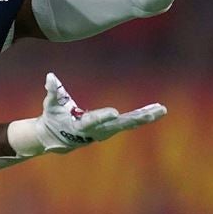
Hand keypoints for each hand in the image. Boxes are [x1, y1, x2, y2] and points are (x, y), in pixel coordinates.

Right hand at [8, 73, 166, 155]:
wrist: (57, 137)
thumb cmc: (53, 118)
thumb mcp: (50, 105)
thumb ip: (53, 91)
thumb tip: (50, 76)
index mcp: (81, 125)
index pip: (93, 121)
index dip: (102, 117)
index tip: (114, 113)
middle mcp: (97, 131)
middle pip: (120, 125)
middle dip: (137, 119)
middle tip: (153, 113)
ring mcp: (107, 131)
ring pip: (129, 124)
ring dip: (145, 117)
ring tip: (161, 109)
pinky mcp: (113, 129)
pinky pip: (131, 122)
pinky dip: (144, 116)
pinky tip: (158, 110)